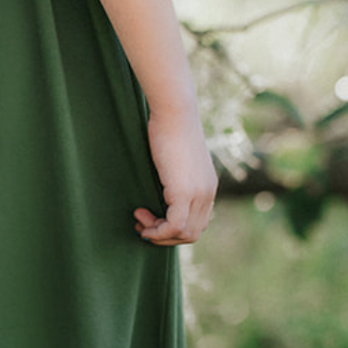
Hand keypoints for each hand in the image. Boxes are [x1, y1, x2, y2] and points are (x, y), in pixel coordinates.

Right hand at [134, 109, 217, 244]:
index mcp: (208, 187)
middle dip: (165, 235)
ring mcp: (198, 194)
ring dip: (159, 233)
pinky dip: (158, 231)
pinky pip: (175, 226)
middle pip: (193, 233)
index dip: (174, 228)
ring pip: (185, 234)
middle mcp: (207, 194)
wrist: (175, 113)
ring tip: (140, 218)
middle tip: (142, 222)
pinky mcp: (184, 193)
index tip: (151, 216)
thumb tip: (161, 185)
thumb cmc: (170, 129)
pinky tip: (142, 220)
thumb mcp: (176, 159)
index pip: (198, 223)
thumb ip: (175, 176)